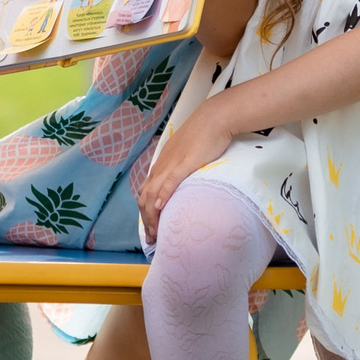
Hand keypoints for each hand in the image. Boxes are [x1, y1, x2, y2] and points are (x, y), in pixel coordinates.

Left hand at [137, 99, 236, 234]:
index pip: (146, 193)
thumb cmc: (204, 136)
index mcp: (161, 166)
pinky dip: (163, 196)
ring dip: (152, 216)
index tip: (151, 230)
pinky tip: (161, 208)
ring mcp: (171, 165)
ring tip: (155, 233)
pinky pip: (169, 182)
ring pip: (153, 194)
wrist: (214, 119)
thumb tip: (182, 188)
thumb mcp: (187, 157)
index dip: (146, 213)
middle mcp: (161, 167)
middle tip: (152, 240)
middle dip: (146, 221)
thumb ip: (181, 172)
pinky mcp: (184, 164)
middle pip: (145, 198)